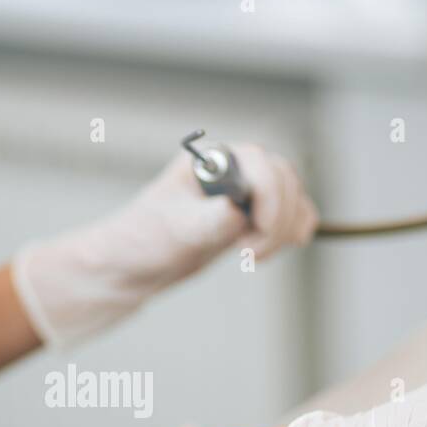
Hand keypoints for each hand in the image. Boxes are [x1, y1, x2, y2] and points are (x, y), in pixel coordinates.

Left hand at [12, 144, 316, 344]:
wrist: (132, 265)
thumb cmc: (143, 241)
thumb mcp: (174, 233)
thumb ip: (208, 221)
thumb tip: (237, 211)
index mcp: (210, 161)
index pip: (260, 164)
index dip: (269, 197)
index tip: (256, 233)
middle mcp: (232, 170)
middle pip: (283, 179)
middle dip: (277, 219)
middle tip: (250, 254)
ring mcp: (244, 193)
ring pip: (292, 197)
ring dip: (286, 228)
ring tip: (254, 256)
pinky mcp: (251, 217)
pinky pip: (291, 215)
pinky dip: (293, 230)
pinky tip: (276, 248)